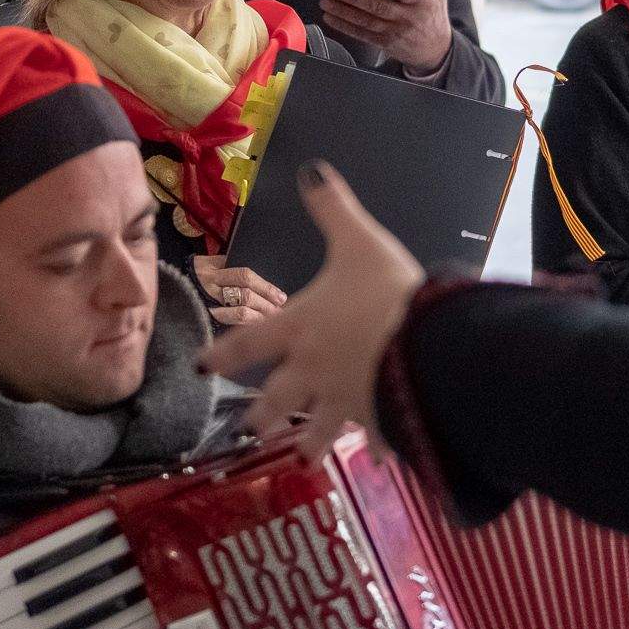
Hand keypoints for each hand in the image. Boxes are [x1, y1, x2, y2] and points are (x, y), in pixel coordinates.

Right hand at [192, 256, 286, 325]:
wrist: (167, 288)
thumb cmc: (195, 273)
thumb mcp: (210, 262)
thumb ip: (231, 266)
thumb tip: (263, 280)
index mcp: (211, 269)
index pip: (244, 277)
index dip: (265, 287)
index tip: (280, 296)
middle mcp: (209, 288)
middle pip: (245, 296)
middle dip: (266, 305)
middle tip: (281, 311)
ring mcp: (206, 306)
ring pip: (239, 314)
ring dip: (260, 318)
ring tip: (273, 320)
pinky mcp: (204, 320)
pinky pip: (229, 326)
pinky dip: (246, 327)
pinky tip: (256, 329)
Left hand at [202, 161, 424, 458]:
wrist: (426, 345)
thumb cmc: (385, 292)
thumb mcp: (358, 241)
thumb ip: (332, 208)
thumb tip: (310, 169)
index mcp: (301, 327)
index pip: (250, 342)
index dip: (224, 353)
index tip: (202, 365)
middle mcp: (313, 370)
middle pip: (278, 397)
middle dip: (262, 415)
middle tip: (248, 430)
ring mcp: (345, 399)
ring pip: (321, 427)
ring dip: (311, 443)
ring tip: (302, 459)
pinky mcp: (379, 416)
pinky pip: (376, 435)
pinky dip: (378, 448)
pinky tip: (379, 460)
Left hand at [320, 0, 454, 71]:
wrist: (435, 52)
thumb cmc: (433, 17)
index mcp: (421, 2)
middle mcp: (407, 18)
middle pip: (378, 7)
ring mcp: (394, 32)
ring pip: (366, 21)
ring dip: (344, 12)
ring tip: (326, 2)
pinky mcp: (384, 42)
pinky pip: (361, 34)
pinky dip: (344, 27)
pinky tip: (330, 18)